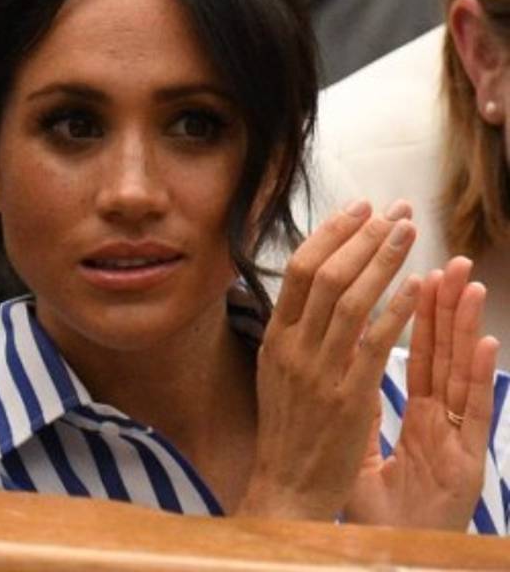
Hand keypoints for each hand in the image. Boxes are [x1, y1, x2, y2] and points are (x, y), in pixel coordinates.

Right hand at [238, 200, 419, 520]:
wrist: (287, 483)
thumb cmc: (287, 426)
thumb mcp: (276, 370)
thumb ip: (294, 330)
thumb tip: (313, 286)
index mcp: (275, 337)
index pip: (300, 270)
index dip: (331, 234)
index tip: (359, 209)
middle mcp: (293, 347)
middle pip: (326, 276)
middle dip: (363, 237)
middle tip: (393, 211)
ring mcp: (318, 371)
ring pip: (351, 300)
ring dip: (383, 260)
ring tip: (409, 232)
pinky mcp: (347, 397)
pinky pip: (373, 343)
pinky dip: (396, 310)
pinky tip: (417, 287)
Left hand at [345, 257, 499, 529]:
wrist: (385, 548)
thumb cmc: (374, 504)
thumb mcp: (360, 445)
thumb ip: (359, 405)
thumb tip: (339, 363)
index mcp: (412, 412)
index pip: (410, 350)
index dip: (413, 311)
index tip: (411, 270)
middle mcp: (435, 418)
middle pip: (441, 351)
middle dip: (445, 305)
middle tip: (451, 261)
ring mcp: (452, 436)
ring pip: (462, 370)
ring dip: (466, 325)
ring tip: (471, 285)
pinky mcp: (465, 460)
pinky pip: (473, 411)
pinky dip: (479, 374)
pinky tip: (486, 344)